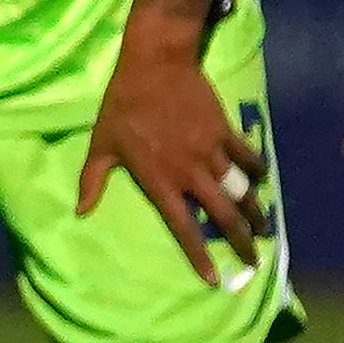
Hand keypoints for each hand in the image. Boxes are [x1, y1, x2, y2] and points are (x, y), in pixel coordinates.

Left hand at [78, 21, 264, 280]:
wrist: (155, 63)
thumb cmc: (122, 104)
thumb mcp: (101, 143)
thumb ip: (92, 180)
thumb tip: (79, 211)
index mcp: (160, 181)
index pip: (183, 227)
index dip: (199, 256)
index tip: (214, 279)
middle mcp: (190, 172)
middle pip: (222, 215)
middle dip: (241, 241)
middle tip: (253, 260)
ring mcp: (211, 151)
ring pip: (240, 190)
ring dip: (254, 211)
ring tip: (263, 227)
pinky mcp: (225, 130)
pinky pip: (247, 156)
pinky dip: (256, 169)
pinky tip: (262, 179)